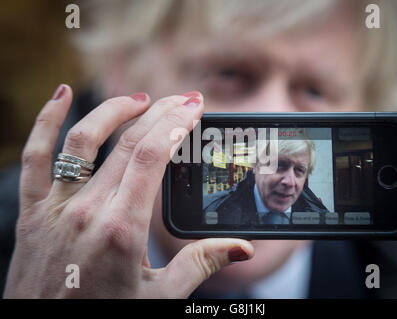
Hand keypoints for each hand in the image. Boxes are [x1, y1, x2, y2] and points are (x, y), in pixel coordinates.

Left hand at [4, 84, 253, 297]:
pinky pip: (34, 157)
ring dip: (114, 110)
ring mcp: (56, 208)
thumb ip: (201, 264)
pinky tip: (62, 94)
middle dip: (160, 113)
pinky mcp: (33, 212)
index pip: (153, 157)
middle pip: (128, 143)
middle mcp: (88, 211)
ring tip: (141, 99)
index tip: (194, 107)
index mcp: (123, 230)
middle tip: (183, 99)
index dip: (176, 124)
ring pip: (83, 140)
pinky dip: (45, 121)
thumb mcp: (161, 298)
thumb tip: (241, 248)